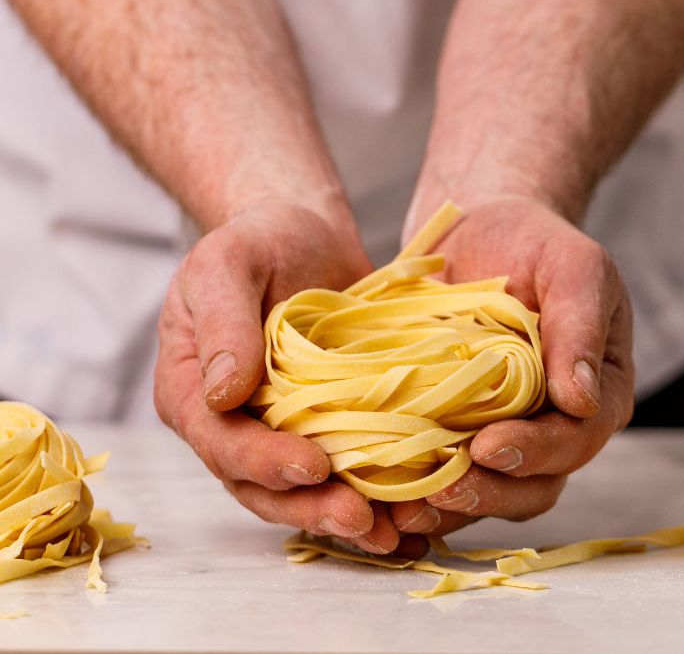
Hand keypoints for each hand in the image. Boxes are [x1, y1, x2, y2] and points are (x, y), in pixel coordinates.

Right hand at [154, 198, 410, 554]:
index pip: (220, 441)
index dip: (264, 462)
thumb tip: (222, 393)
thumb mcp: (227, 262)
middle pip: (261, 486)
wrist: (304, 230)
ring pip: (303, 492)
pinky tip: (414, 512)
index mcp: (191, 389)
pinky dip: (375, 494)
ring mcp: (279, 429)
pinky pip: (344, 470)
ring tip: (395, 531)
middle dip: (310, 508)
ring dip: (345, 516)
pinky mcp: (326, 425)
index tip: (312, 467)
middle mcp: (231, 423)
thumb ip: (222, 321)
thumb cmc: (257, 238)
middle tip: (362, 518)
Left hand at [390, 196, 633, 537]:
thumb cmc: (536, 240)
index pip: (574, 441)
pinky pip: (439, 469)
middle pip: (531, 485)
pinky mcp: (453, 426)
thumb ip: (581, 324)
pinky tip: (380, 489)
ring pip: (485, 489)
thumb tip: (581, 399)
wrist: (482, 226)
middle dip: (487, 492)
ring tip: (402, 505)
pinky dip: (413, 485)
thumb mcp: (573, 265)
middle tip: (441, 487)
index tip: (488, 448)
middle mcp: (552, 424)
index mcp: (595, 393)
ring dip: (446, 503)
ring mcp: (502, 429)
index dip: (534, 453)